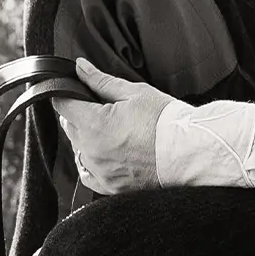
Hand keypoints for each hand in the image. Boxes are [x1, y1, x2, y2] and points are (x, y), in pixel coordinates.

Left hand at [54, 59, 174, 194]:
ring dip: (86, 138)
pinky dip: (92, 161)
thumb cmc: (167, 121)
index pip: (63, 105)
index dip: (66, 94)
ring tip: (113, 131)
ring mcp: (101, 171)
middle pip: (70, 127)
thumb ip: (101, 81)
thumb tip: (80, 68)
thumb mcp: (134, 93)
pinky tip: (107, 152)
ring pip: (79, 150)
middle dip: (80, 115)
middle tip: (104, 109)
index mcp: (95, 124)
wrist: (191, 152)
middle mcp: (93, 151)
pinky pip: (88, 174)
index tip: (75, 91)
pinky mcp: (111, 187)